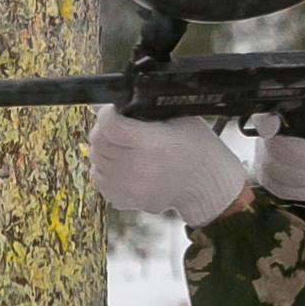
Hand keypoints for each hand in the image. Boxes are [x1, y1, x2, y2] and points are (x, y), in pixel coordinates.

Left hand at [88, 107, 249, 226]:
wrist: (207, 185)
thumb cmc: (195, 146)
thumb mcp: (177, 117)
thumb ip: (140, 108)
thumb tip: (100, 104)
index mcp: (152, 143)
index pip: (110, 124)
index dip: (108, 113)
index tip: (114, 111)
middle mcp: (139, 168)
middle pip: (99, 142)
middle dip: (105, 130)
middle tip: (120, 128)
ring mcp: (131, 188)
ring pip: (97, 161)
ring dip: (105, 150)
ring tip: (124, 147)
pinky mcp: (126, 201)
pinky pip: (101, 180)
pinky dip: (106, 170)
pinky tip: (124, 164)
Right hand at [248, 105, 304, 203]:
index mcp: (294, 109)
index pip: (267, 113)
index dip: (266, 122)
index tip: (273, 127)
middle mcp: (274, 129)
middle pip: (274, 148)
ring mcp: (268, 151)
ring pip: (272, 171)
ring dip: (304, 179)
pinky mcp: (271, 172)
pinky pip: (275, 187)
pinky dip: (299, 193)